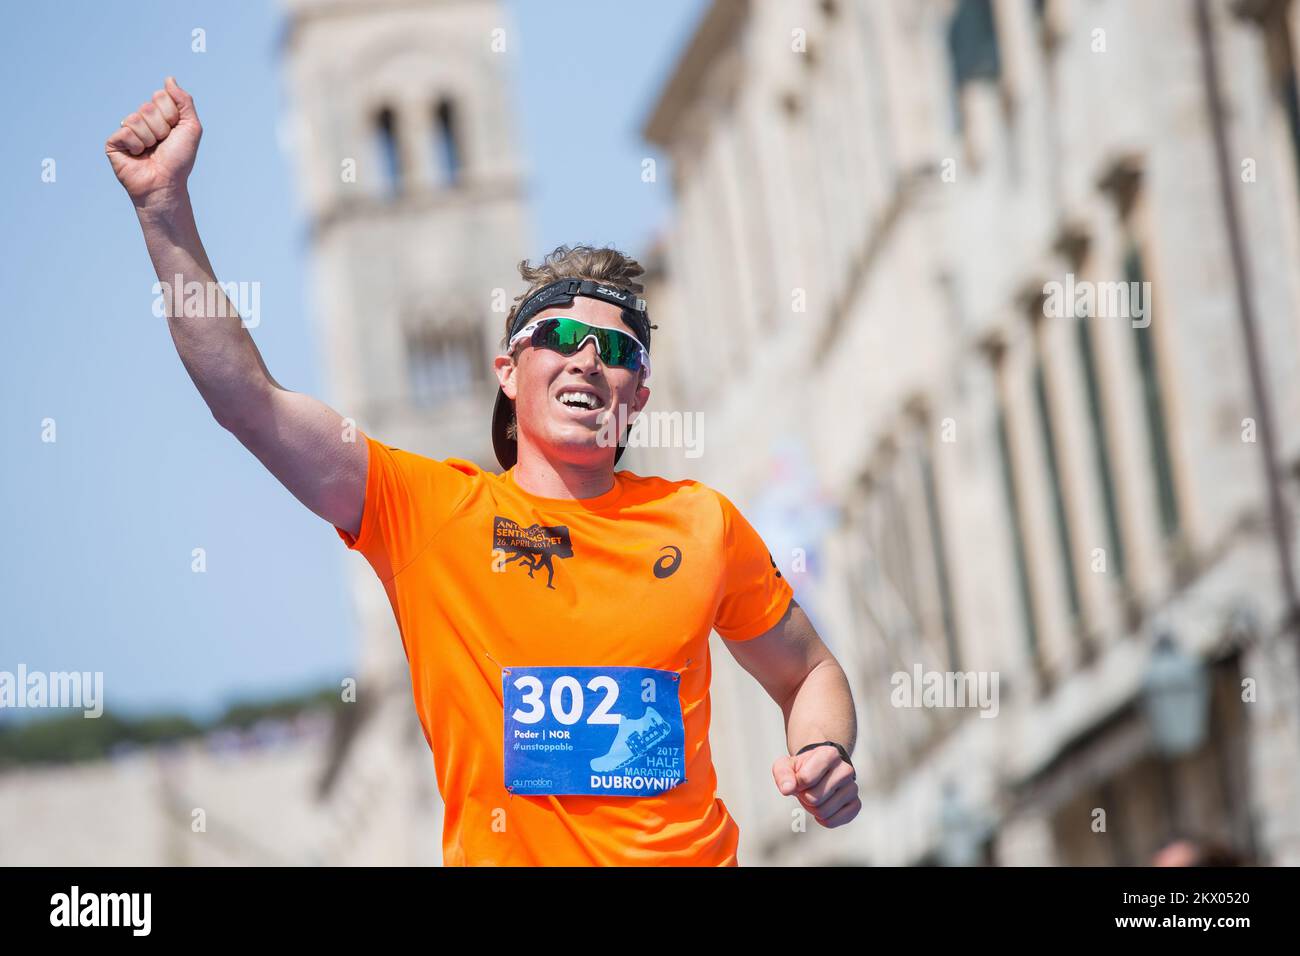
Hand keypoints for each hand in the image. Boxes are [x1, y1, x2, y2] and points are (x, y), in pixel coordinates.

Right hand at [105, 76, 201, 206]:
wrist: (165, 184)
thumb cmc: (179, 160)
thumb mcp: (191, 128)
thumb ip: (184, 101)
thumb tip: (169, 79)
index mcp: (158, 115)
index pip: (161, 96)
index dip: (171, 115)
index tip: (174, 132)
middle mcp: (141, 120)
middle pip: (148, 107)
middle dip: (161, 128)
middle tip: (162, 144)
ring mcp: (126, 130)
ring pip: (136, 119)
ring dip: (150, 138)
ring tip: (150, 151)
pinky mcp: (114, 142)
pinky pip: (126, 131)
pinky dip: (136, 145)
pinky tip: (138, 156)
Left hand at [772, 745, 859, 827]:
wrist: (819, 772)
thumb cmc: (802, 769)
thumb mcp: (786, 766)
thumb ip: (782, 774)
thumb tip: (787, 789)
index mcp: (829, 754)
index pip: (806, 779)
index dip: (797, 784)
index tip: (799, 779)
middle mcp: (845, 770)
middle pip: (813, 799)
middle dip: (804, 798)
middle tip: (807, 790)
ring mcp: (852, 787)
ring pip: (824, 812)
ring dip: (813, 809)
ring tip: (815, 796)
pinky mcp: (855, 804)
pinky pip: (836, 821)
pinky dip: (824, 820)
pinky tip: (823, 807)